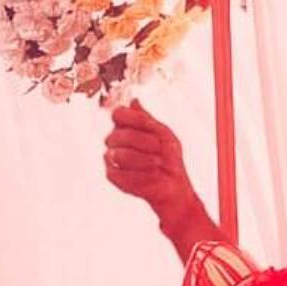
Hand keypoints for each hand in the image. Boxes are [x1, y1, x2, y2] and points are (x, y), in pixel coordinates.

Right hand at [104, 99, 199, 230]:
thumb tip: (133, 100)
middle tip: (160, 149)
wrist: (174, 183)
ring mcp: (112, 158)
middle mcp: (115, 140)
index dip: (136, 119)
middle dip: (144, 142)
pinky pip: (122, 173)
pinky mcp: (113, 176)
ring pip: (119, 155)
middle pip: (119, 134)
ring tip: (158, 162)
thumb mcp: (164, 134)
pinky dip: (142, 174)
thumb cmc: (169, 157)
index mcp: (126, 126)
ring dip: (143, 159)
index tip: (153, 127)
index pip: (119, 114)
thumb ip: (147, 119)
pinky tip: (153, 174)